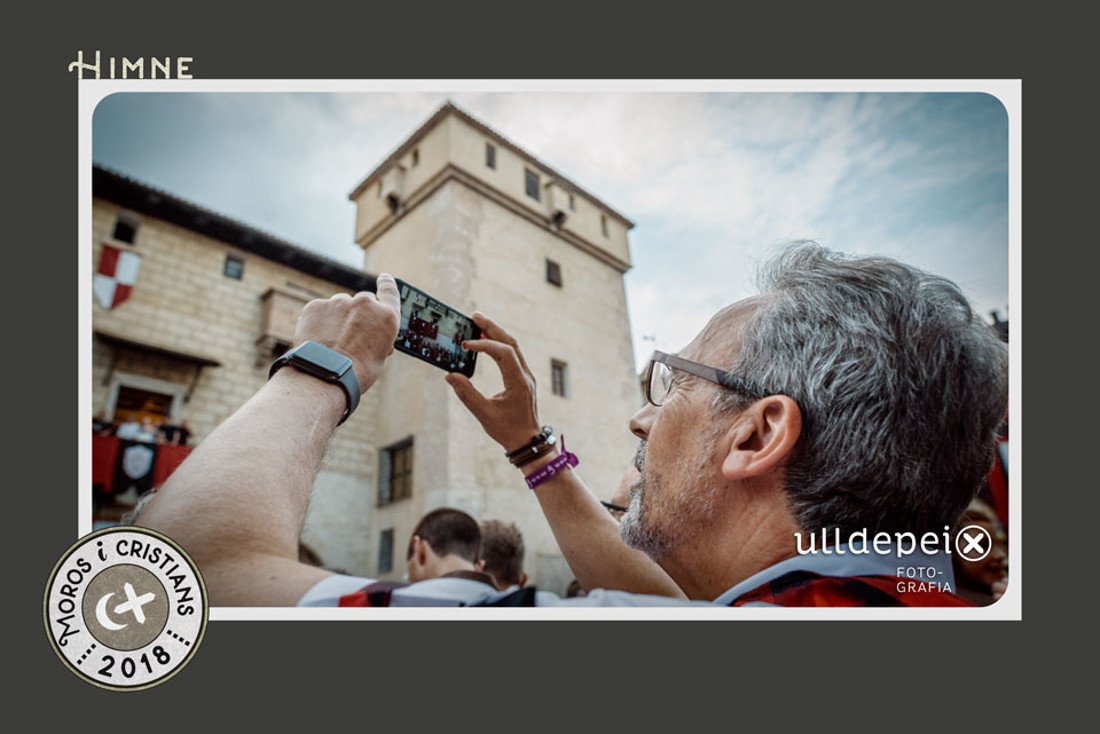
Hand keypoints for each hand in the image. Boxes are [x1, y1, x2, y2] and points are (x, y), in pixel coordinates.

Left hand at [294, 273, 400, 392]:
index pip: (390, 290)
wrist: (324, 376)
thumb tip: (372, 334)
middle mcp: (364, 303)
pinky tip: (319, 339)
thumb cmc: (357, 373)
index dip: (387, 283)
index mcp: (386, 316)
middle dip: (359, 314)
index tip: (384, 278)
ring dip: (339, 318)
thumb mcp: (379, 356)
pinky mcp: (316, 306)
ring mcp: (338, 302)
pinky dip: (320, 322)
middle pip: (363, 302)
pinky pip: (321, 311)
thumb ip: (378, 337)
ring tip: (333, 342)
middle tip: (352, 335)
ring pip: (340, 306)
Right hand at [444, 312, 541, 452]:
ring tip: (478, 324)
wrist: (528, 442)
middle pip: (511, 342)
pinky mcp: (523, 378)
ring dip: (496, 333)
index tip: (466, 345)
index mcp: (518, 382)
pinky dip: (500, 344)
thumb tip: (450, 375)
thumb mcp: (484, 414)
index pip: (504, 353)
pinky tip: (487, 341)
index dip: (485, 345)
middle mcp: (525, 375)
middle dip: (492, 328)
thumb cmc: (508, 431)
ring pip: (513, 347)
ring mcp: (526, 375)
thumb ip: (467, 394)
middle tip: (474, 316)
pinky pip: (512, 355)